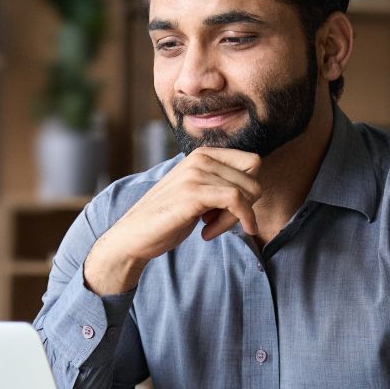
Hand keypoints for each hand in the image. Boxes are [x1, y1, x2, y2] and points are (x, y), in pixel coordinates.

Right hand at [83, 148, 261, 294]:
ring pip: (246, 192)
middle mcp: (200, 158)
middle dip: (245, 206)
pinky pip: (237, 202)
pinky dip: (236, 221)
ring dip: (234, 219)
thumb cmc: (167, 217)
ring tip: (209, 229)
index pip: (252, 162)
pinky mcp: (194, 193)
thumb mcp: (197, 192)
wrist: (134, 234)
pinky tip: (209, 234)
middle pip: (253, 178)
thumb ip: (220, 183)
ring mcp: (196, 174)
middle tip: (219, 222)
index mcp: (203, 154)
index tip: (229, 209)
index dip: (249, 189)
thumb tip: (255, 188)